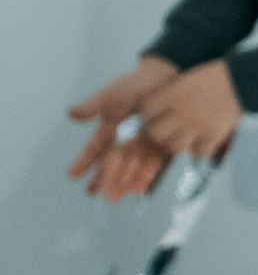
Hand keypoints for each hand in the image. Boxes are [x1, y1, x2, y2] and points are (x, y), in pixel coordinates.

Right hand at [67, 56, 177, 192]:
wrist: (167, 77)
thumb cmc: (136, 83)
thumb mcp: (113, 93)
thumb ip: (94, 106)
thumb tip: (71, 114)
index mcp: (111, 126)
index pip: (95, 147)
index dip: (84, 161)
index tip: (72, 175)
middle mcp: (127, 136)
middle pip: (113, 162)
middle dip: (104, 178)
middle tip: (96, 194)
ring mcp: (145, 141)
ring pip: (131, 166)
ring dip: (123, 181)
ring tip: (116, 197)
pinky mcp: (164, 143)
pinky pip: (154, 163)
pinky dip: (146, 176)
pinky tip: (140, 190)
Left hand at [136, 60, 243, 163]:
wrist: (241, 80)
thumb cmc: (212, 77)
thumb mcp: (185, 80)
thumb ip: (170, 95)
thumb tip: (158, 112)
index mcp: (171, 94)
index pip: (145, 111)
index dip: (147, 115)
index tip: (154, 116)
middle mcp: (181, 111)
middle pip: (156, 133)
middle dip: (158, 133)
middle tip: (166, 130)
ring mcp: (197, 125)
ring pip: (175, 147)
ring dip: (177, 144)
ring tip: (184, 138)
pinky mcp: (214, 135)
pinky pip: (199, 153)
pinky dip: (199, 150)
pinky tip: (202, 142)